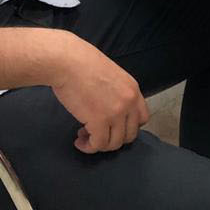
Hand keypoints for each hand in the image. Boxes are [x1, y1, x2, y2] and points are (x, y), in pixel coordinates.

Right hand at [47, 33, 149, 153]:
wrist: (68, 61)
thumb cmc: (82, 64)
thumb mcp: (110, 76)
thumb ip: (116, 93)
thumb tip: (109, 109)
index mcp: (133, 89)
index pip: (142, 118)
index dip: (127, 127)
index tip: (112, 126)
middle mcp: (129, 102)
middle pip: (130, 135)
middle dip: (113, 138)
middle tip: (96, 133)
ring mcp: (116, 113)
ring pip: (114, 143)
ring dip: (99, 144)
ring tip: (84, 135)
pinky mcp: (99, 121)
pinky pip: (98, 144)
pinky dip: (88, 147)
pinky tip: (79, 141)